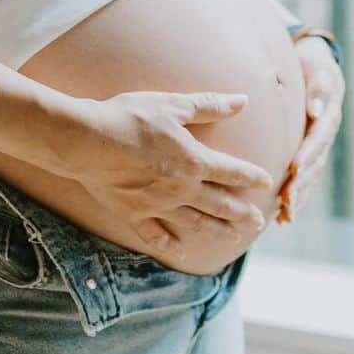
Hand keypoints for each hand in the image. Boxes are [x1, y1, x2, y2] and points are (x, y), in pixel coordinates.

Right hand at [58, 89, 273, 260]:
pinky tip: (179, 252)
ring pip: (196, 222)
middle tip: (258, 222)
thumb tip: (243, 100)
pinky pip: (155, 234)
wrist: (87, 141)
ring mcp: (158, 205)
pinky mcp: (134, 213)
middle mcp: (181, 188)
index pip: (232, 171)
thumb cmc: (130, 118)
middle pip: (220, 203)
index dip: (251, 176)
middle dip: (242, 212)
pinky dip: (169, 244)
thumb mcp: (172, 104)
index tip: (266, 182)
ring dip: (217, 229)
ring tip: (234, 237)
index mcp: (194, 160)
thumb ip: (209, 105)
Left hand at [276, 37, 345, 223]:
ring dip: (299, 196)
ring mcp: (320, 146)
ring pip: (310, 176)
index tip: (296, 169)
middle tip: (286, 202)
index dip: (308, 154)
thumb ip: (319, 88)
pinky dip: (298, 197)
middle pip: (314, 164)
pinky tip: (284, 218)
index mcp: (328, 116)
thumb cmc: (314, 65)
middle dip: (301, 184)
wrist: (318, 66)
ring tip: (285, 216)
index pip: (318, 138)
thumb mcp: (319, 69)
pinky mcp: (311, 154)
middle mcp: (325, 135)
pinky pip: (306, 179)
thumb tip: (315, 110)